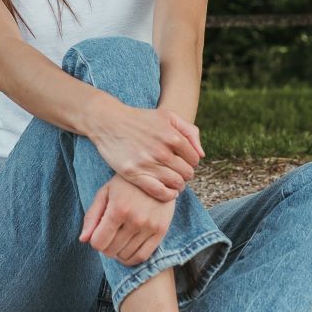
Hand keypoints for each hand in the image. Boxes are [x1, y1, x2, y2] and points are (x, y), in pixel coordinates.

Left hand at [79, 173, 176, 264]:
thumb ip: (92, 216)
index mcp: (118, 209)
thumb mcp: (105, 193)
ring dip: (117, 253)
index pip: (99, 242)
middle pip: (111, 250)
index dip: (95, 241)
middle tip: (108, 236)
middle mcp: (135, 220)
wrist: (158, 175)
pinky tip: (127, 251)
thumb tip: (83, 240)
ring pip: (126, 256)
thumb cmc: (126, 184)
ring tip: (118, 241)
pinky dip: (131, 259)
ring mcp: (149, 226)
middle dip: (105, 246)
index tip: (98, 234)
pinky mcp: (161, 231)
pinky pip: (143, 256)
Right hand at [89, 103, 204, 202]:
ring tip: (172, 180)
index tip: (183, 162)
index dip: (191, 162)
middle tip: (177, 172)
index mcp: (173, 137)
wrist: (109, 122)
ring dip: (178, 184)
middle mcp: (162, 151)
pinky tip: (169, 192)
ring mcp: (147, 164)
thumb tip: (202, 155)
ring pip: (176, 184)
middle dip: (185, 174)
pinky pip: (159, 192)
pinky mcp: (134, 174)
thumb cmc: (141, 119)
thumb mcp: (168, 116)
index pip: (195, 159)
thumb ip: (190, 131)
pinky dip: (168, 195)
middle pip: (187, 173)